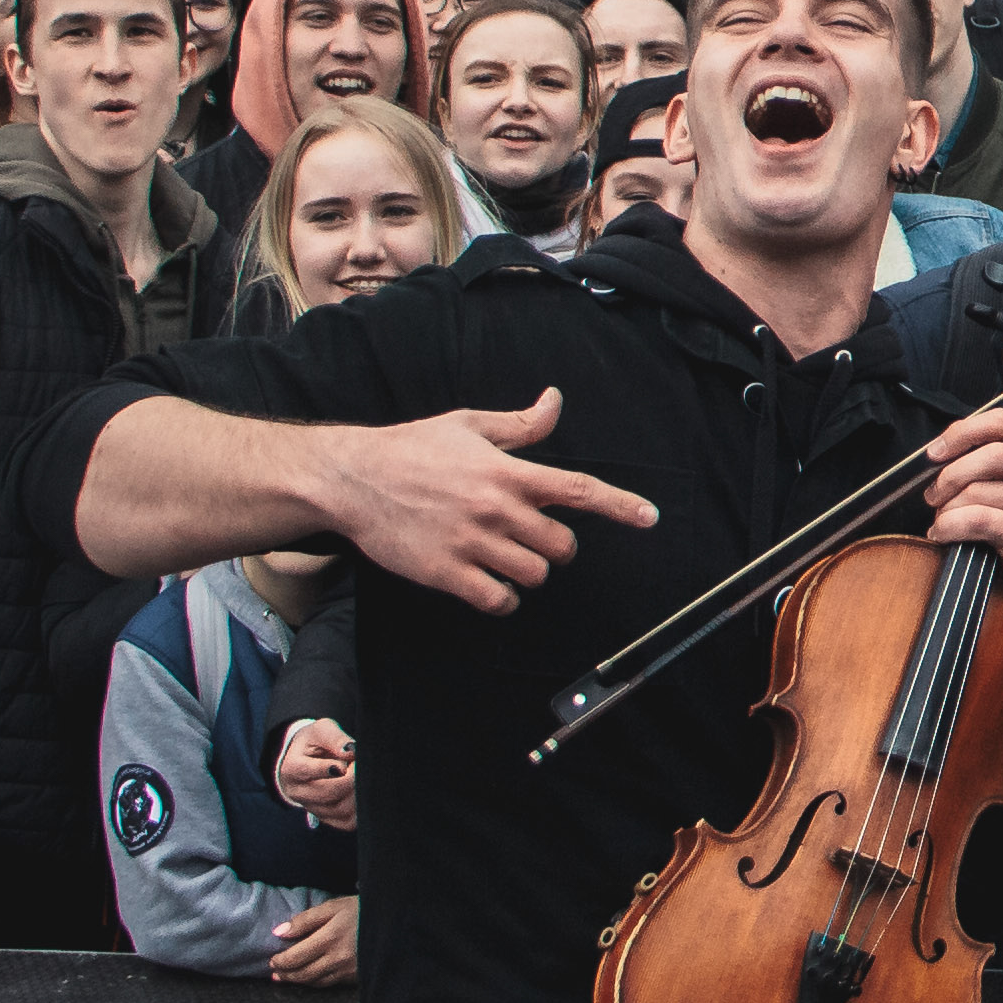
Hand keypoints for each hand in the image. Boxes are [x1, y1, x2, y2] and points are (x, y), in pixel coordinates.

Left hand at [269, 896, 359, 986]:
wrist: (394, 921)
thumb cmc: (361, 910)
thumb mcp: (333, 906)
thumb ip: (305, 920)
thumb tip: (279, 933)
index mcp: (330, 938)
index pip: (296, 957)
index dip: (280, 961)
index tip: (272, 959)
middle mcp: (338, 958)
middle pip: (303, 973)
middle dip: (286, 974)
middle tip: (274, 972)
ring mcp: (348, 970)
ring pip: (315, 982)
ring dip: (297, 981)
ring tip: (286, 978)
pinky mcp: (356, 977)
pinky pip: (330, 984)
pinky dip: (315, 982)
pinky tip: (309, 978)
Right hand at [273, 716, 359, 827]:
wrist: (308, 761)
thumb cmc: (315, 743)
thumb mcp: (321, 731)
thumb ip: (335, 737)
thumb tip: (351, 751)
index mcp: (291, 769)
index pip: (307, 771)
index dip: (328, 768)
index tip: (346, 761)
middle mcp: (298, 793)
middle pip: (328, 792)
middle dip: (351, 779)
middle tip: (362, 765)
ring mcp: (314, 809)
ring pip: (341, 809)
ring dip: (358, 792)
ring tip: (363, 775)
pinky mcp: (330, 820)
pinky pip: (349, 820)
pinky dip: (362, 807)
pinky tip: (364, 790)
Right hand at [318, 386, 660, 611]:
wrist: (353, 478)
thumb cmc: (413, 448)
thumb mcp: (468, 425)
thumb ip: (519, 426)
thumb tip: (554, 402)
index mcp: (507, 472)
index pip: (577, 490)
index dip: (619, 506)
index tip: (649, 518)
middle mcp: (496, 509)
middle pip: (560, 546)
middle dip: (554, 546)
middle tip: (529, 536)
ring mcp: (472, 543)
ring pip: (534, 575)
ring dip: (527, 572)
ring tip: (502, 556)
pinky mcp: (446, 572)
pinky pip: (498, 600)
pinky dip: (501, 597)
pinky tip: (487, 581)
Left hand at [920, 403, 1002, 590]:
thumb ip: (987, 454)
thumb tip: (939, 451)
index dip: (963, 432)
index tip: (935, 452)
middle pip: (991, 455)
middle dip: (950, 475)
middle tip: (932, 494)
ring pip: (978, 492)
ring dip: (947, 508)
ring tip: (942, 518)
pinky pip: (977, 521)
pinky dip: (949, 526)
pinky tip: (942, 533)